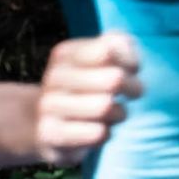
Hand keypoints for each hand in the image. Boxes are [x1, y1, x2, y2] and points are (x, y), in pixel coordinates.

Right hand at [34, 32, 141, 165]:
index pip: (109, 50)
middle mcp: (54, 76)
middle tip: (132, 93)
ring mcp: (49, 105)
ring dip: (120, 113)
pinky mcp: (51, 134)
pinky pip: (97, 133)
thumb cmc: (87, 90)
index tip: (131, 70)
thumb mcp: (102, 60)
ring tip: (114, 113)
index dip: (130, 62)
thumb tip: (127, 50)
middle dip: (133, 88)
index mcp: (65, 54)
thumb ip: (120, 45)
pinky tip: (97, 130)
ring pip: (106, 107)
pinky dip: (106, 133)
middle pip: (114, 79)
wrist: (45, 125)